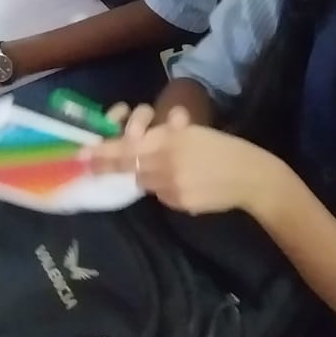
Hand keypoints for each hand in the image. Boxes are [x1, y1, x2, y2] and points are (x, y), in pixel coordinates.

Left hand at [83, 104, 291, 217]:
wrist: (251, 178)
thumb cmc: (222, 149)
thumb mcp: (193, 133)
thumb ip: (166, 133)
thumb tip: (139, 134)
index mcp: (170, 140)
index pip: (129, 146)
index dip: (105, 151)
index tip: (84, 153)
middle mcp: (167, 163)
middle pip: (129, 166)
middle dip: (108, 165)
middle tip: (87, 164)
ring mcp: (172, 186)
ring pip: (145, 180)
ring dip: (145, 174)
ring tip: (167, 169)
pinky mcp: (180, 203)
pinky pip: (161, 195)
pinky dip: (163, 188)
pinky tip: (184, 183)